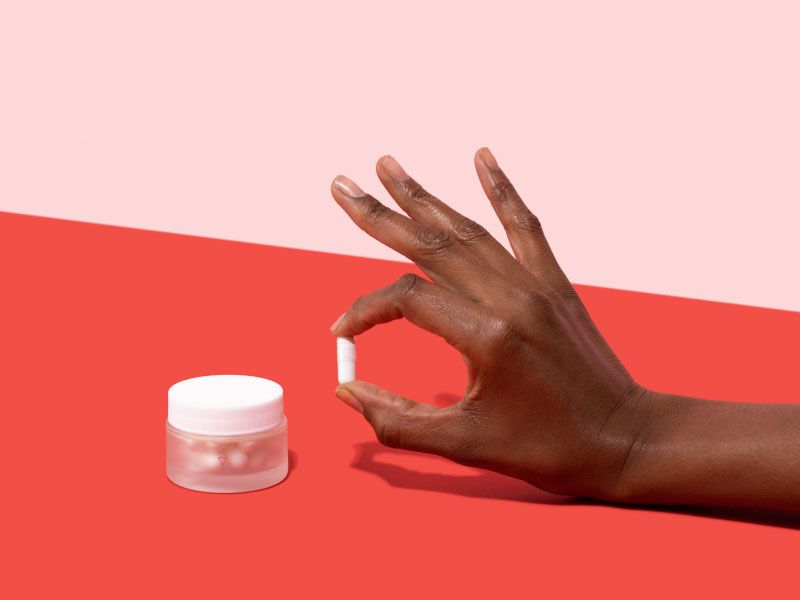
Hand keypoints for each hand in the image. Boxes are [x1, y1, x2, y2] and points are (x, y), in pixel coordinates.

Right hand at [329, 148, 649, 499]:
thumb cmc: (546, 448)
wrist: (624, 439)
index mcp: (486, 337)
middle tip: (341, 184)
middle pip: (431, 245)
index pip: (406, 301)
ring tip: (388, 165)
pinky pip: (525, 226)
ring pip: (468, 230)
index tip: (342, 334)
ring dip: (424, 196)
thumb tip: (345, 391)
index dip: (364, 312)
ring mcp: (535, 286)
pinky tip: (483, 157)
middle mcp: (509, 299)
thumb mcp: (465, 444)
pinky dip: (503, 190)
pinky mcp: (555, 284)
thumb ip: (398, 420)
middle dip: (380, 215)